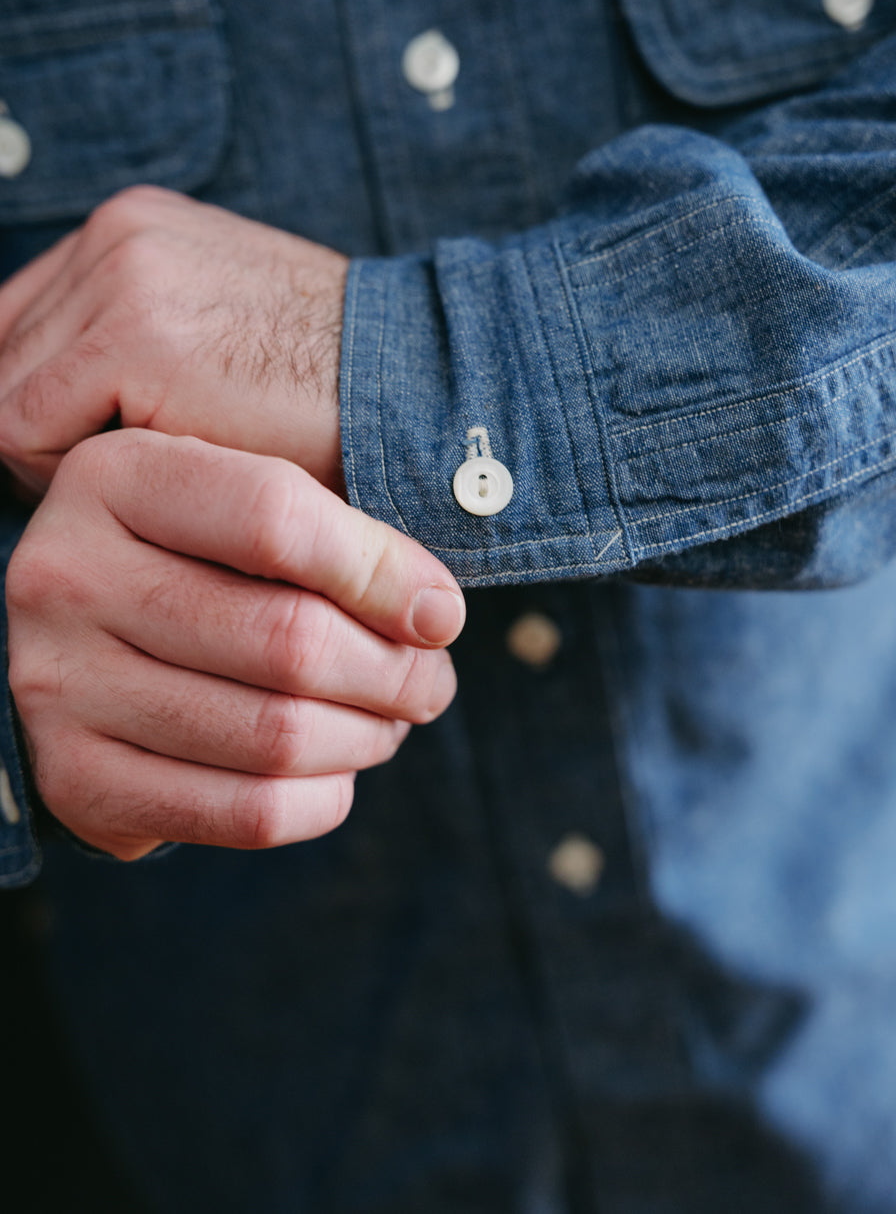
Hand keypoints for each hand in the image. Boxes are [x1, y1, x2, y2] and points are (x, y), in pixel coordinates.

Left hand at [0, 185, 349, 495]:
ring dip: (56, 459)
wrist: (417, 384)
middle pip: (2, 358)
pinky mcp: (133, 338)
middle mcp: (118, 236)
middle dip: (40, 433)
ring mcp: (122, 279)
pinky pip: (23, 431)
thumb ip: (137, 341)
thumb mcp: (221, 331)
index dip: (38, 401)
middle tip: (117, 483)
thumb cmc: (331, 386)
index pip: (18, 323)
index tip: (92, 455)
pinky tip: (151, 485)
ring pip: (4, 398)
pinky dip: (68, 476)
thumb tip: (50, 407)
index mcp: (135, 229)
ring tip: (142, 485)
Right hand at [5, 429, 464, 858]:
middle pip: (286, 639)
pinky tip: (338, 771)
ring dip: (366, 738)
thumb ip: (336, 533)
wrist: (74, 641)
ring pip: (275, 736)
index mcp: (114, 477)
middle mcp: (65, 576)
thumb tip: (435, 614)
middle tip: (430, 681)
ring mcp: (58, 684)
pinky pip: (246, 814)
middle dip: (394, 673)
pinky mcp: (75, 781)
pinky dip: (323, 800)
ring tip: (390, 721)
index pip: (275, 517)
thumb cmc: (193, 558)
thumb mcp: (240, 501)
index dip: (382, 571)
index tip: (441, 611)